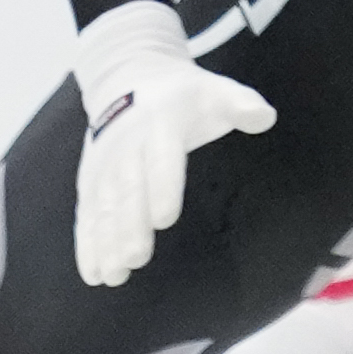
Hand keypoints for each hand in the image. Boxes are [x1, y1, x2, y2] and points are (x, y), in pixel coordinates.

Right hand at [68, 0, 275, 287]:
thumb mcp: (214, 90)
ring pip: (105, 207)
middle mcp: (127, 145)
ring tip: (113, 276)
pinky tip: (94, 273)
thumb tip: (265, 117)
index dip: (162, 187)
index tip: (165, 219)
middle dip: (130, 226)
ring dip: (106, 242)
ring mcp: (105, 165)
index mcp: (161, 123)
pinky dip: (88, 244)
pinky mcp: (91, 181)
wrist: (126, 77)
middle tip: (135, 258)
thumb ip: (241, 105)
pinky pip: (87, 214)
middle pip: (129, 190)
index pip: (162, 159)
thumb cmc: (183, 96)